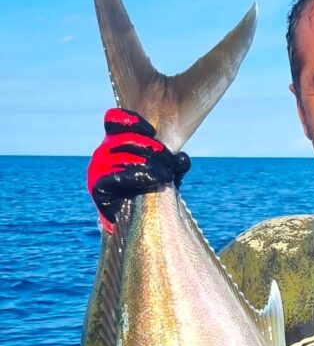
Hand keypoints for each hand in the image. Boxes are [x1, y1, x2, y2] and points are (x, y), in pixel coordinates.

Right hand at [87, 108, 190, 232]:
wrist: (135, 225)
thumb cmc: (149, 194)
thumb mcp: (165, 174)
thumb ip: (174, 164)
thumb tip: (183, 158)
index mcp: (114, 142)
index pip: (114, 119)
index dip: (133, 121)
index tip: (152, 133)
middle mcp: (103, 152)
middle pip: (126, 139)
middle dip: (154, 150)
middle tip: (171, 164)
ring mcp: (97, 169)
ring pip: (124, 157)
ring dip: (151, 165)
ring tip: (168, 176)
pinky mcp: (97, 187)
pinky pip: (116, 176)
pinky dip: (138, 177)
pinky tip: (155, 181)